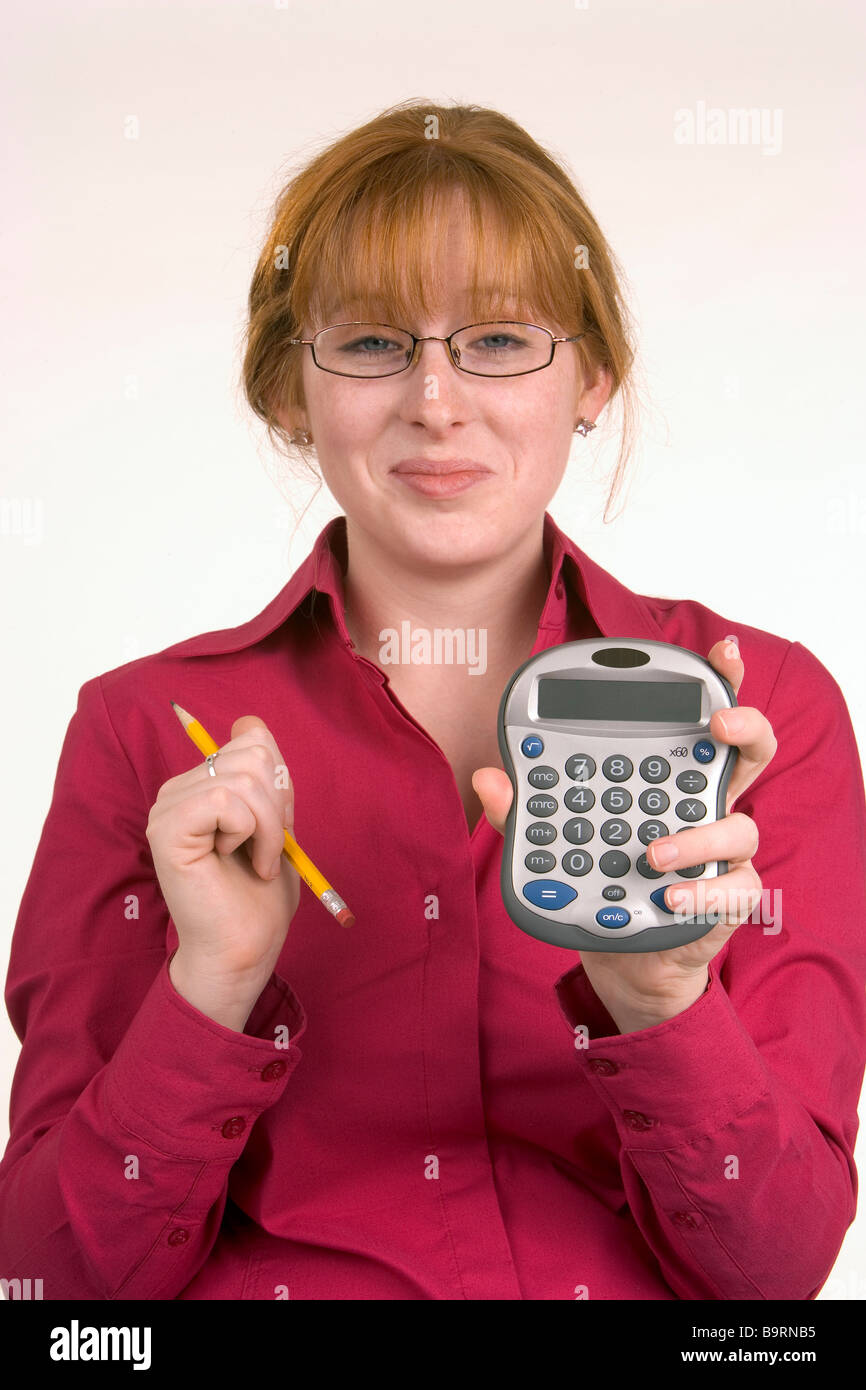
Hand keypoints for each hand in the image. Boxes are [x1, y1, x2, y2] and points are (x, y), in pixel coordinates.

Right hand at [146, 716, 299, 1018]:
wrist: (244, 947)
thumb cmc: (259, 895)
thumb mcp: (276, 821)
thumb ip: (267, 776)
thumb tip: (249, 722)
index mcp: (200, 784)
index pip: (250, 739)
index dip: (279, 780)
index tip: (274, 826)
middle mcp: (177, 790)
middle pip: (251, 753)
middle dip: (277, 805)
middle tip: (268, 848)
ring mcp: (167, 808)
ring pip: (241, 778)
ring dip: (267, 826)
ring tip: (258, 860)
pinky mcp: (167, 830)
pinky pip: (224, 801)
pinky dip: (249, 833)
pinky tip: (239, 860)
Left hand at [472, 639, 777, 1029]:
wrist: (622, 955)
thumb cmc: (600, 879)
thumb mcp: (555, 840)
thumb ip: (525, 810)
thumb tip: (490, 778)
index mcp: (669, 777)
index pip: (700, 719)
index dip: (721, 681)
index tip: (721, 650)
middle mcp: (705, 805)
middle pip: (750, 751)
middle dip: (745, 726)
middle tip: (719, 725)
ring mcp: (722, 852)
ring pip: (740, 826)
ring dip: (697, 837)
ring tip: (652, 853)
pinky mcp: (728, 898)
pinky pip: (733, 889)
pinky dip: (700, 894)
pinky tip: (669, 897)